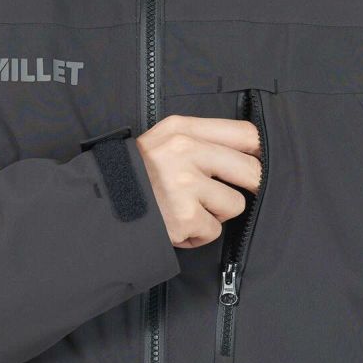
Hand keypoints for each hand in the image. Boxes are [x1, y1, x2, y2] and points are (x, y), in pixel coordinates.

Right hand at [137, 115, 261, 248]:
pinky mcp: (185, 217)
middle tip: (231, 192)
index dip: (261, 152)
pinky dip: (198, 234)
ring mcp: (185, 185)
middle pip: (251, 170)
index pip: (245, 133)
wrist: (99, 206)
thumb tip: (253, 152)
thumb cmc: (136, 175)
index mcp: (182, 128)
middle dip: (250, 187)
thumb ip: (201, 139)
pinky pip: (214, 230)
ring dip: (215, 213)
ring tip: (189, 209)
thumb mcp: (162, 141)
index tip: (262, 163)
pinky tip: (177, 224)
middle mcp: (185, 151)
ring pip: (234, 204)